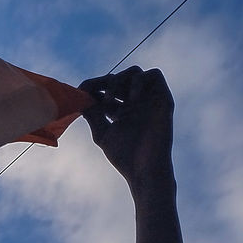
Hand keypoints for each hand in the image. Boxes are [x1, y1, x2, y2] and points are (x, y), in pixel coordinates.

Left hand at [80, 67, 174, 194]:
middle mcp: (135, 103)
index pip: (105, 89)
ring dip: (118, 80)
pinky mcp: (163, 99)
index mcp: (120, 111)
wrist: (144, 169)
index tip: (80, 93)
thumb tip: (79, 95)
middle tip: (91, 94)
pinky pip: (155, 74)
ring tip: (109, 100)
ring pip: (135, 72)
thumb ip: (92, 113)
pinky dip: (139, 81)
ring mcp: (149, 100)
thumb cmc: (124, 156)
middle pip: (118, 78)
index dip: (92, 87)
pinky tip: (131, 99)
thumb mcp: (102, 132)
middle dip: (102, 82)